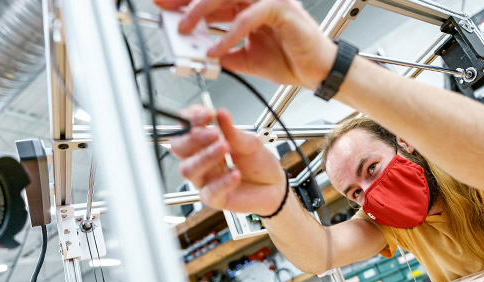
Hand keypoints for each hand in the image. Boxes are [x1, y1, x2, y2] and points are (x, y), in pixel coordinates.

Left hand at [154, 0, 335, 89]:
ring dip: (202, 12)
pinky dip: (229, 34)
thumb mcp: (248, 60)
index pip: (214, 0)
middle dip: (187, 1)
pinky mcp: (281, 9)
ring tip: (185, 30)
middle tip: (165, 10)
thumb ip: (226, 54)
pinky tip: (216, 49)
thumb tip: (203, 55)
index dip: (187, 3)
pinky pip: (248, 17)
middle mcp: (258, 0)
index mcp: (249, 7)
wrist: (318, 73)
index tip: (165, 8)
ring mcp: (270, 1)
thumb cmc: (292, 61)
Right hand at [169, 105, 286, 214]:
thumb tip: (221, 114)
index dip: (190, 118)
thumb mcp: (250, 143)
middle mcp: (200, 159)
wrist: (274, 186)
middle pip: (178, 147)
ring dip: (205, 157)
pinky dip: (223, 182)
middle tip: (214, 133)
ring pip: (188, 169)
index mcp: (206, 141)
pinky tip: (235, 174)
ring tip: (224, 148)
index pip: (185, 126)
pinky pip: (210, 192)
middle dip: (193, 137)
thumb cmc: (258, 164)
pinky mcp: (214, 197)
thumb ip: (234, 132)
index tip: (206, 114)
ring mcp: (205, 178)